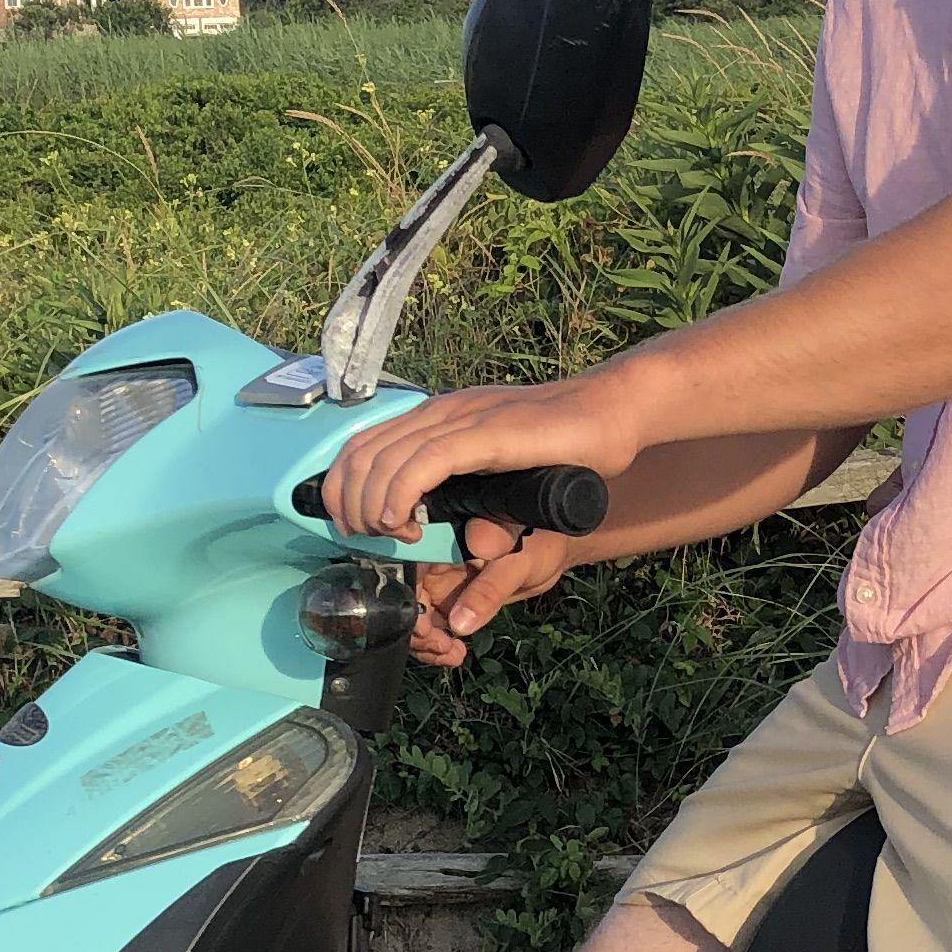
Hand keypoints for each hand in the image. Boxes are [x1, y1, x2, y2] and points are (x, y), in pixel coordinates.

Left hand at [321, 370, 642, 543]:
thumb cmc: (560, 445)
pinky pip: (424, 463)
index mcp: (436, 417)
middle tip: (366, 539)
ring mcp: (461, 419)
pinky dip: (400, 496)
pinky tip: (401, 524)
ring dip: (372, 507)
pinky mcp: (485, 433)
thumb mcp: (494, 468)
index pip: (362, 445)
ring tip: (387, 537)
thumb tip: (420, 519)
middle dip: (348, 503)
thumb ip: (460, 485)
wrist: (609, 414)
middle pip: (361, 454)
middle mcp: (439, 412)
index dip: (342, 489)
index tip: (356, 528)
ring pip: (385, 460)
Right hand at [407, 520, 574, 665]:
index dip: (406, 602)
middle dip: (416, 629)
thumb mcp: (517, 564)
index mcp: (441, 536)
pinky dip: (438, 644)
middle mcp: (433, 557)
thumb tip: (460, 623)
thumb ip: (490, 589)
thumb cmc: (541, 541)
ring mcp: (439, 579)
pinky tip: (455, 654)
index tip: (424, 629)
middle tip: (440, 647)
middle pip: (405, 596)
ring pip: (416, 615)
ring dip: (426, 642)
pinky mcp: (449, 597)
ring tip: (450, 654)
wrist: (555, 550)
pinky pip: (433, 624)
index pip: (406, 569)